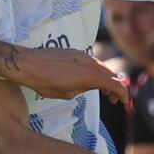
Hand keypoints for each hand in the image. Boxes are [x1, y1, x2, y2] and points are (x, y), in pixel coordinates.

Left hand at [17, 48, 132, 108]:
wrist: (29, 65)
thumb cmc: (45, 83)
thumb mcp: (67, 93)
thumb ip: (84, 88)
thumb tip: (90, 86)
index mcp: (90, 76)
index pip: (115, 83)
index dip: (123, 93)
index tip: (124, 101)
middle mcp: (90, 63)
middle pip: (111, 74)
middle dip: (115, 87)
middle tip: (112, 99)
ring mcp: (82, 55)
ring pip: (101, 67)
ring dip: (105, 78)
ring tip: (102, 90)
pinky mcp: (74, 52)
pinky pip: (91, 61)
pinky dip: (96, 71)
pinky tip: (89, 79)